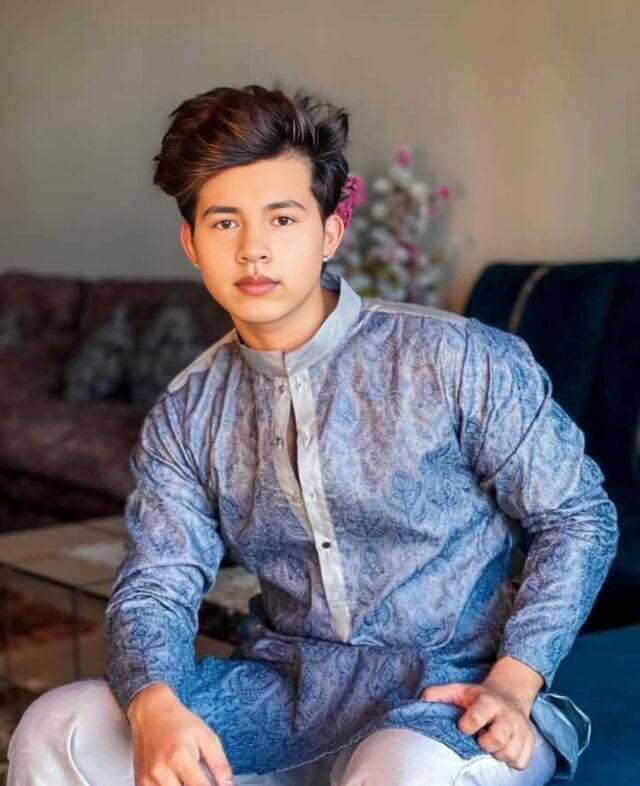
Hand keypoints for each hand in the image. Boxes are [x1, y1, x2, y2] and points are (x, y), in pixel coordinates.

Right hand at [127, 683, 234, 785]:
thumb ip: (219, 764)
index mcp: (180, 758)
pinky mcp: (140, 783)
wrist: (150, 712)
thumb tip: (228, 785)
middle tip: (200, 777)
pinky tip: (176, 780)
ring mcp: (148, 780)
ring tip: (188, 777)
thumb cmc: (178, 722)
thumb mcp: (206, 737)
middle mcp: (161, 772)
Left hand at [420, 657, 542, 770]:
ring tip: (492, 744)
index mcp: (488, 701)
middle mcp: (507, 714)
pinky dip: (512, 760)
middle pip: (497, 738)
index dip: (467, 726)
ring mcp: (521, 728)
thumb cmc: (478, 698)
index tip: (463, 727)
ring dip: (498, 754)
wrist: (510, 695)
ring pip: (510, 753)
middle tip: (481, 739)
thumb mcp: (459, 691)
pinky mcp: (530, 741)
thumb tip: (422, 700)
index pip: (477, 716)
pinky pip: (522, 762)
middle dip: (485, 744)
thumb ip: (439, 694)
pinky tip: (503, 749)